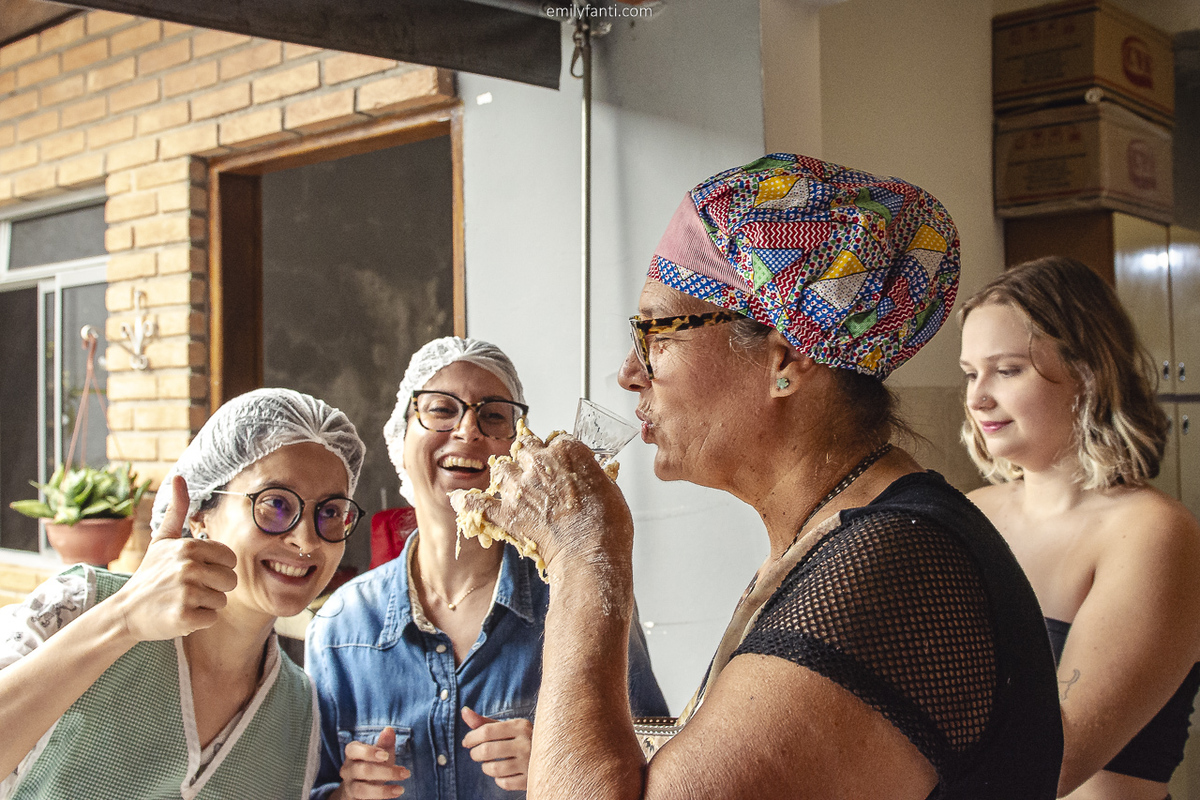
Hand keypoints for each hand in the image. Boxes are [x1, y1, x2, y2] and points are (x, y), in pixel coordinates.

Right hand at [110, 476, 237, 641]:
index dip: (216, 568)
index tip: (194, 572)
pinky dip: (199, 620)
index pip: (229, 559)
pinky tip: (179, 615)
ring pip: (222, 600)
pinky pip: (212, 618)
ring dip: (205, 604)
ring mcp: (186, 592)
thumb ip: (177, 510)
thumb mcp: (162, 540)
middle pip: (230, 581)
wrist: (124, 612)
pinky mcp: (184, 617)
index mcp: (189, 546)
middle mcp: (188, 567)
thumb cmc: (150, 574)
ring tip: (182, 600)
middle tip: (187, 589)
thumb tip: (179, 476)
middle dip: (213, 588)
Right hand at [335, 727, 409, 798]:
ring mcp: (349, 787)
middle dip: (385, 772)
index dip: (369, 752)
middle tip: (405, 773)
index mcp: (352, 754)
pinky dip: (379, 798)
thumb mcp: (379, 755)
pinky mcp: (353, 799)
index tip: (386, 755)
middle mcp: (347, 770)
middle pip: (362, 770)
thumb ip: (384, 744)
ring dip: (383, 790)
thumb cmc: (371, 766)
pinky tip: (394, 794)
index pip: (354, 750)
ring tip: (400, 789)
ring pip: (361, 789)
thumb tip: (389, 730)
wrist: (357, 791)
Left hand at [449, 429, 634, 579]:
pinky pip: (475, 502)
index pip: (558, 439)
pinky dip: (467, 502)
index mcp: (568, 451)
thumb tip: (587, 479)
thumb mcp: (610, 489)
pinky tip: (460, 499)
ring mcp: (519, 487)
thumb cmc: (607, 526)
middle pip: (525, 448)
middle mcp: (540, 463)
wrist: (591, 555)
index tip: (561, 463)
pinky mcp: (506, 513)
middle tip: (537, 473)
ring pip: (501, 468)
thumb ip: (592, 476)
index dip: (559, 453)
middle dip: (530, 458)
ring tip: (513, 486)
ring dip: (506, 476)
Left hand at [462, 707, 532, 790]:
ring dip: (485, 767)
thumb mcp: (507, 727)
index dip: (471, 737)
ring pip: (494, 769)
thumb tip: (464, 711)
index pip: (486, 731)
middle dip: (475, 754)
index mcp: (520, 726)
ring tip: (489, 763)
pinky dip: (498, 780)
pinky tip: (503, 773)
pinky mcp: (530, 779)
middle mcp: (526, 743)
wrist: (553, 753)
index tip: (466, 742)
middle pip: (487, 751)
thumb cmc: (521, 739)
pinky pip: (504, 783)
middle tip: (476, 754)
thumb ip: (484, 721)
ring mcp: (529, 762)